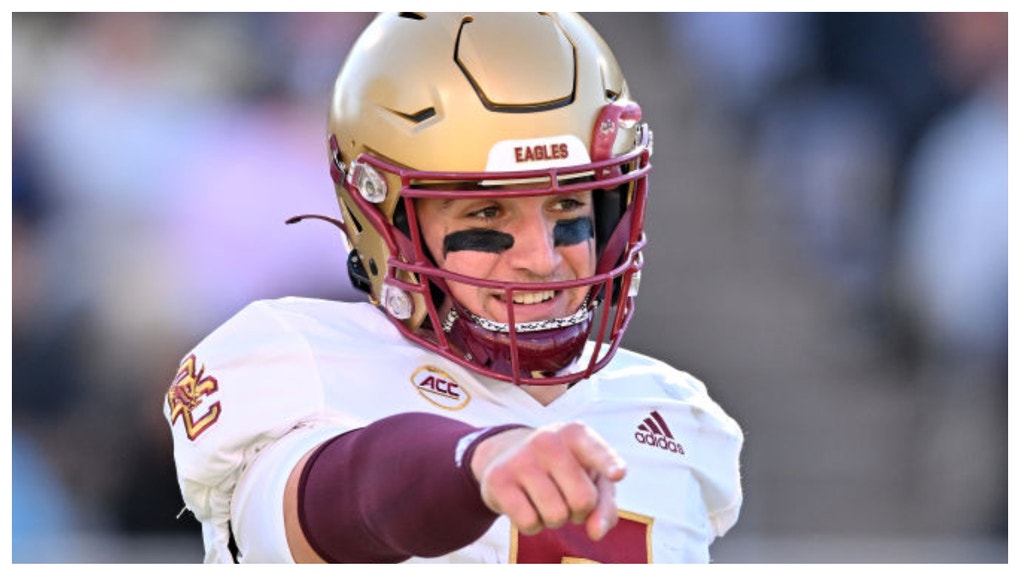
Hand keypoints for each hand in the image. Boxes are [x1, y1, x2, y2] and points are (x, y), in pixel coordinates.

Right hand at [470, 422, 626, 540]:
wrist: (507, 455)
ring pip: (556, 516)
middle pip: (583, 500)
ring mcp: (521, 458)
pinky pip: (529, 523)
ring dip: (556, 519)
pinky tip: (527, 505)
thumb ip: (605, 505)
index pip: (596, 451)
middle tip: (567, 497)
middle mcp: (548, 440)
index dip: (608, 464)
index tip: (618, 474)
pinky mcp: (498, 480)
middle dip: (580, 511)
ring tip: (546, 499)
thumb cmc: (562, 470)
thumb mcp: (590, 479)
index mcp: (576, 434)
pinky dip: (533, 525)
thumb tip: (595, 532)